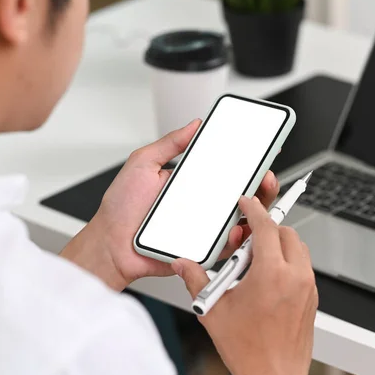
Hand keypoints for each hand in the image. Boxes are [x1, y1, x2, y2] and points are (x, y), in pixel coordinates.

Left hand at [61, 119, 279, 290]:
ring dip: (256, 209)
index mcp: (191, 183)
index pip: (227, 170)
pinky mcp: (201, 250)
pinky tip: (235, 226)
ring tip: (255, 198)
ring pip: (241, 220)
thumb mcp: (142, 164)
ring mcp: (204, 228)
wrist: (109, 244)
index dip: (246, 162)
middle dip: (262, 183)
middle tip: (264, 174)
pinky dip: (236, 237)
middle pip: (242, 194)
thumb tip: (193, 125)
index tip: (260, 151)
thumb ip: (169, 144)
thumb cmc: (121, 209)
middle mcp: (202, 204)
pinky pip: (226, 245)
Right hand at [172, 196, 317, 374]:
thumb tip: (183, 265)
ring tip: (255, 260)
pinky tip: (267, 278)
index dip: (255, 209)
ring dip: (279, 245)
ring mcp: (307, 288)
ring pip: (299, 249)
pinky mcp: (312, 299)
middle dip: (268, 228)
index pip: (266, 226)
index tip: (248, 202)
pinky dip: (288, 262)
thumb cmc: (249, 349)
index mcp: (271, 274)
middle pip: (286, 233)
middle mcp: (295, 276)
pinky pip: (303, 268)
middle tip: (247, 239)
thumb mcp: (214, 310)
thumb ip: (196, 280)